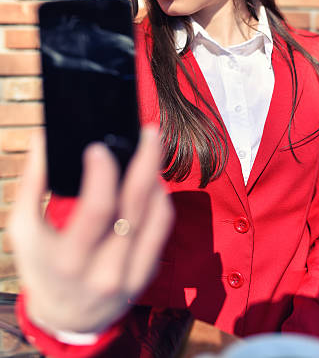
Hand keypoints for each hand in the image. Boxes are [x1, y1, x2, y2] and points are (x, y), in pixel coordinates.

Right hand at [8, 126, 173, 332]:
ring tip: (148, 152)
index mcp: (70, 260)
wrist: (67, 318)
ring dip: (156, 177)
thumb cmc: (43, 266)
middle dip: (146, 161)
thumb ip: (32, 182)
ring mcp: (132, 273)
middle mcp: (106, 269)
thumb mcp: (24, 230)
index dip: (102, 174)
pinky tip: (152, 181)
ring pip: (157, 214)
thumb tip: (44, 139)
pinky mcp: (148, 271)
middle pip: (136, 206)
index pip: (98, 210)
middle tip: (148, 132)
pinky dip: (160, 198)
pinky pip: (163, 227)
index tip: (100, 146)